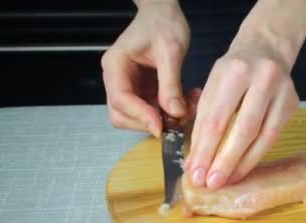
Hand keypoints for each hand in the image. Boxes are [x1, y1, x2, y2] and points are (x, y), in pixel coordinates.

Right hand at [100, 0, 189, 136]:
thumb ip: (171, 83)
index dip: (140, 116)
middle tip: (178, 119)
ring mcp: (130, 86)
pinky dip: (171, 111)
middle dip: (150, 122)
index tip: (161, 126)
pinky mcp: (143, 90)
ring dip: (164, 118)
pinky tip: (188, 100)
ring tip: (189, 106)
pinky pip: (154, 110)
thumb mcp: (170, 51)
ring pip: (139, 117)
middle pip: (122, 115)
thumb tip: (175, 113)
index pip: (121, 99)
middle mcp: (117, 78)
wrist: (163, 13)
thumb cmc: (163, 23)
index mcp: (116, 65)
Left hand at [185, 0, 305, 189]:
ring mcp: (283, 92)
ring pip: (264, 137)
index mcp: (235, 71)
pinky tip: (242, 168)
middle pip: (244, 129)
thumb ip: (203, 122)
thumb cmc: (233, 71)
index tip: (195, 172)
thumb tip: (196, 162)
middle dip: (225, 161)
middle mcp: (263, 79)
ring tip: (227, 181)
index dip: (205, 149)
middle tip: (211, 184)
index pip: (217, 117)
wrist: (266, 49)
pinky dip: (256, 155)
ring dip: (243, 164)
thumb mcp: (212, 86)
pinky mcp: (292, 105)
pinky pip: (273, 137)